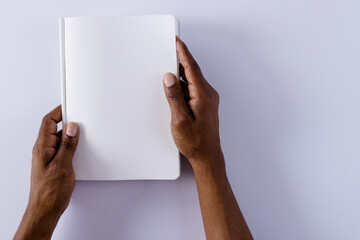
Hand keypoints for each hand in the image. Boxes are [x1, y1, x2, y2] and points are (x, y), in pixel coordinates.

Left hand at [14, 105, 79, 239]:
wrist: (46, 209)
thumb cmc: (49, 192)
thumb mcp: (62, 166)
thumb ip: (67, 145)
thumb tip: (71, 128)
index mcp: (42, 147)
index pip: (48, 121)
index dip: (59, 111)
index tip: (70, 105)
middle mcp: (44, 150)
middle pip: (55, 129)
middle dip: (68, 123)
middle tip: (81, 120)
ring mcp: (50, 157)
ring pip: (61, 140)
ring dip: (71, 137)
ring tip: (82, 136)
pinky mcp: (56, 164)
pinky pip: (64, 149)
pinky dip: (72, 147)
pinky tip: (79, 150)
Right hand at [163, 38, 252, 239]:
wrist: (207, 156)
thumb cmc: (195, 142)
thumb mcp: (179, 120)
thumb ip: (174, 97)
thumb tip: (169, 77)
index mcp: (203, 95)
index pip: (191, 68)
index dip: (183, 52)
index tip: (177, 41)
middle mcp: (208, 94)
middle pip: (193, 71)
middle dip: (180, 60)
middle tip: (169, 50)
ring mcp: (207, 100)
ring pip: (192, 81)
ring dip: (181, 75)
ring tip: (167, 71)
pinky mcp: (205, 105)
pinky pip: (193, 89)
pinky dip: (183, 86)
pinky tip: (174, 89)